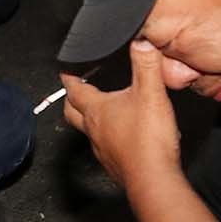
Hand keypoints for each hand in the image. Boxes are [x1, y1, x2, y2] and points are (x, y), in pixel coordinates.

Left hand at [61, 40, 181, 190]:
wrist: (155, 181)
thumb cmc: (148, 139)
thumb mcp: (151, 92)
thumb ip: (146, 64)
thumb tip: (141, 40)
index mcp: (97, 110)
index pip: (75, 89)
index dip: (69, 77)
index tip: (65, 69)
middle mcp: (94, 131)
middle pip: (72, 113)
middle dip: (71, 100)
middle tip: (75, 90)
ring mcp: (103, 151)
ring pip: (89, 132)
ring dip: (91, 120)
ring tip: (102, 112)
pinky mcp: (116, 167)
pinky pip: (106, 149)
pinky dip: (109, 139)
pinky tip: (123, 137)